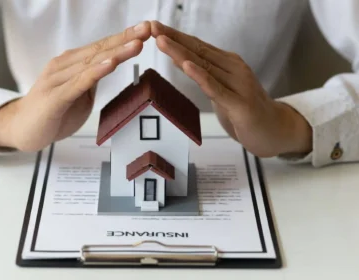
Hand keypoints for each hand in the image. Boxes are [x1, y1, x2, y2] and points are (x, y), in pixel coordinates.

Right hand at [0, 21, 150, 151]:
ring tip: (137, 44)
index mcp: (72, 64)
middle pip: (99, 49)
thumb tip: (109, 67)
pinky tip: (111, 64)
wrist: (22, 129)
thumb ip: (92, 80)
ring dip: (116, 52)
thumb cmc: (53, 111)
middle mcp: (65, 66)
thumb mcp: (79, 94)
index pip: (102, 48)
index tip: (145, 29)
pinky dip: (96, 72)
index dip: (124, 38)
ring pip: (91, 63)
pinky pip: (79, 82)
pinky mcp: (54, 97)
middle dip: (125, 38)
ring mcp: (58, 80)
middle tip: (147, 28)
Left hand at [151, 21, 311, 156]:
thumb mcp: (221, 89)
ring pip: (204, 66)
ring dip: (181, 53)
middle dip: (173, 39)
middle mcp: (233, 69)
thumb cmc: (245, 109)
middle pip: (198, 51)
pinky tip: (187, 66)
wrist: (275, 129)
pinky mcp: (240, 104)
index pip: (197, 46)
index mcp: (228, 63)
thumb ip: (204, 74)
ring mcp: (238, 85)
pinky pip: (216, 89)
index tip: (155, 28)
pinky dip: (201, 77)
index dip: (176, 36)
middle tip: (152, 27)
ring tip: (162, 41)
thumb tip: (181, 59)